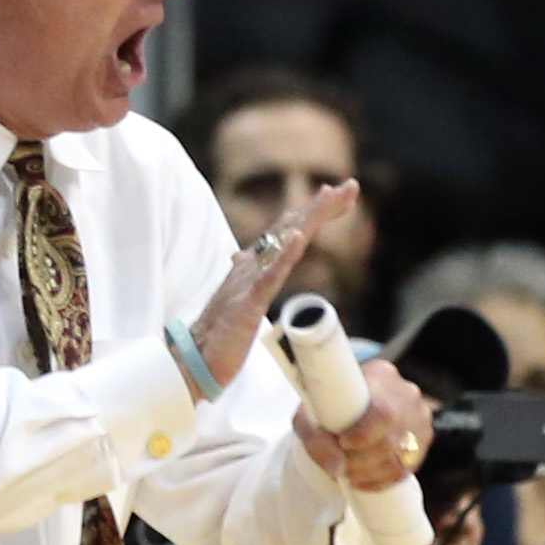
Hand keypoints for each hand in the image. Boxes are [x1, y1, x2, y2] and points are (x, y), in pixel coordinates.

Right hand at [187, 179, 357, 390]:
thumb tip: (240, 257)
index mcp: (253, 267)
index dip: (314, 212)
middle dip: (322, 207)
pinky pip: (268, 276)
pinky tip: (298, 237)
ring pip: (282, 244)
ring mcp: (248, 283)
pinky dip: (284, 254)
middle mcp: (251, 267)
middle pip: (290, 229)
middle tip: (350, 186)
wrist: (194, 358)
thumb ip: (243, 277)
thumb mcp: (238, 299)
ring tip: (329, 197)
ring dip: (307, 219)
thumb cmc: (218, 333)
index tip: (340, 196)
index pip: (288, 232)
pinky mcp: (247, 303)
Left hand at [290, 357, 431, 490]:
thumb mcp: (308, 415)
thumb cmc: (325, 406)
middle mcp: (406, 395)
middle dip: (359, 459)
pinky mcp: (423, 441)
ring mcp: (419, 418)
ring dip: (366, 473)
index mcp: (380, 376)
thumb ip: (315, 438)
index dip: (364, 434)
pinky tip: (360, 479)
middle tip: (339, 463)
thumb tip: (336, 467)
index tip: (342, 442)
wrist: (348, 404)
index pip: (383, 411)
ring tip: (346, 471)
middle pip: (390, 441)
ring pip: (397, 460)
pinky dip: (378, 480)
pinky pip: (404, 471)